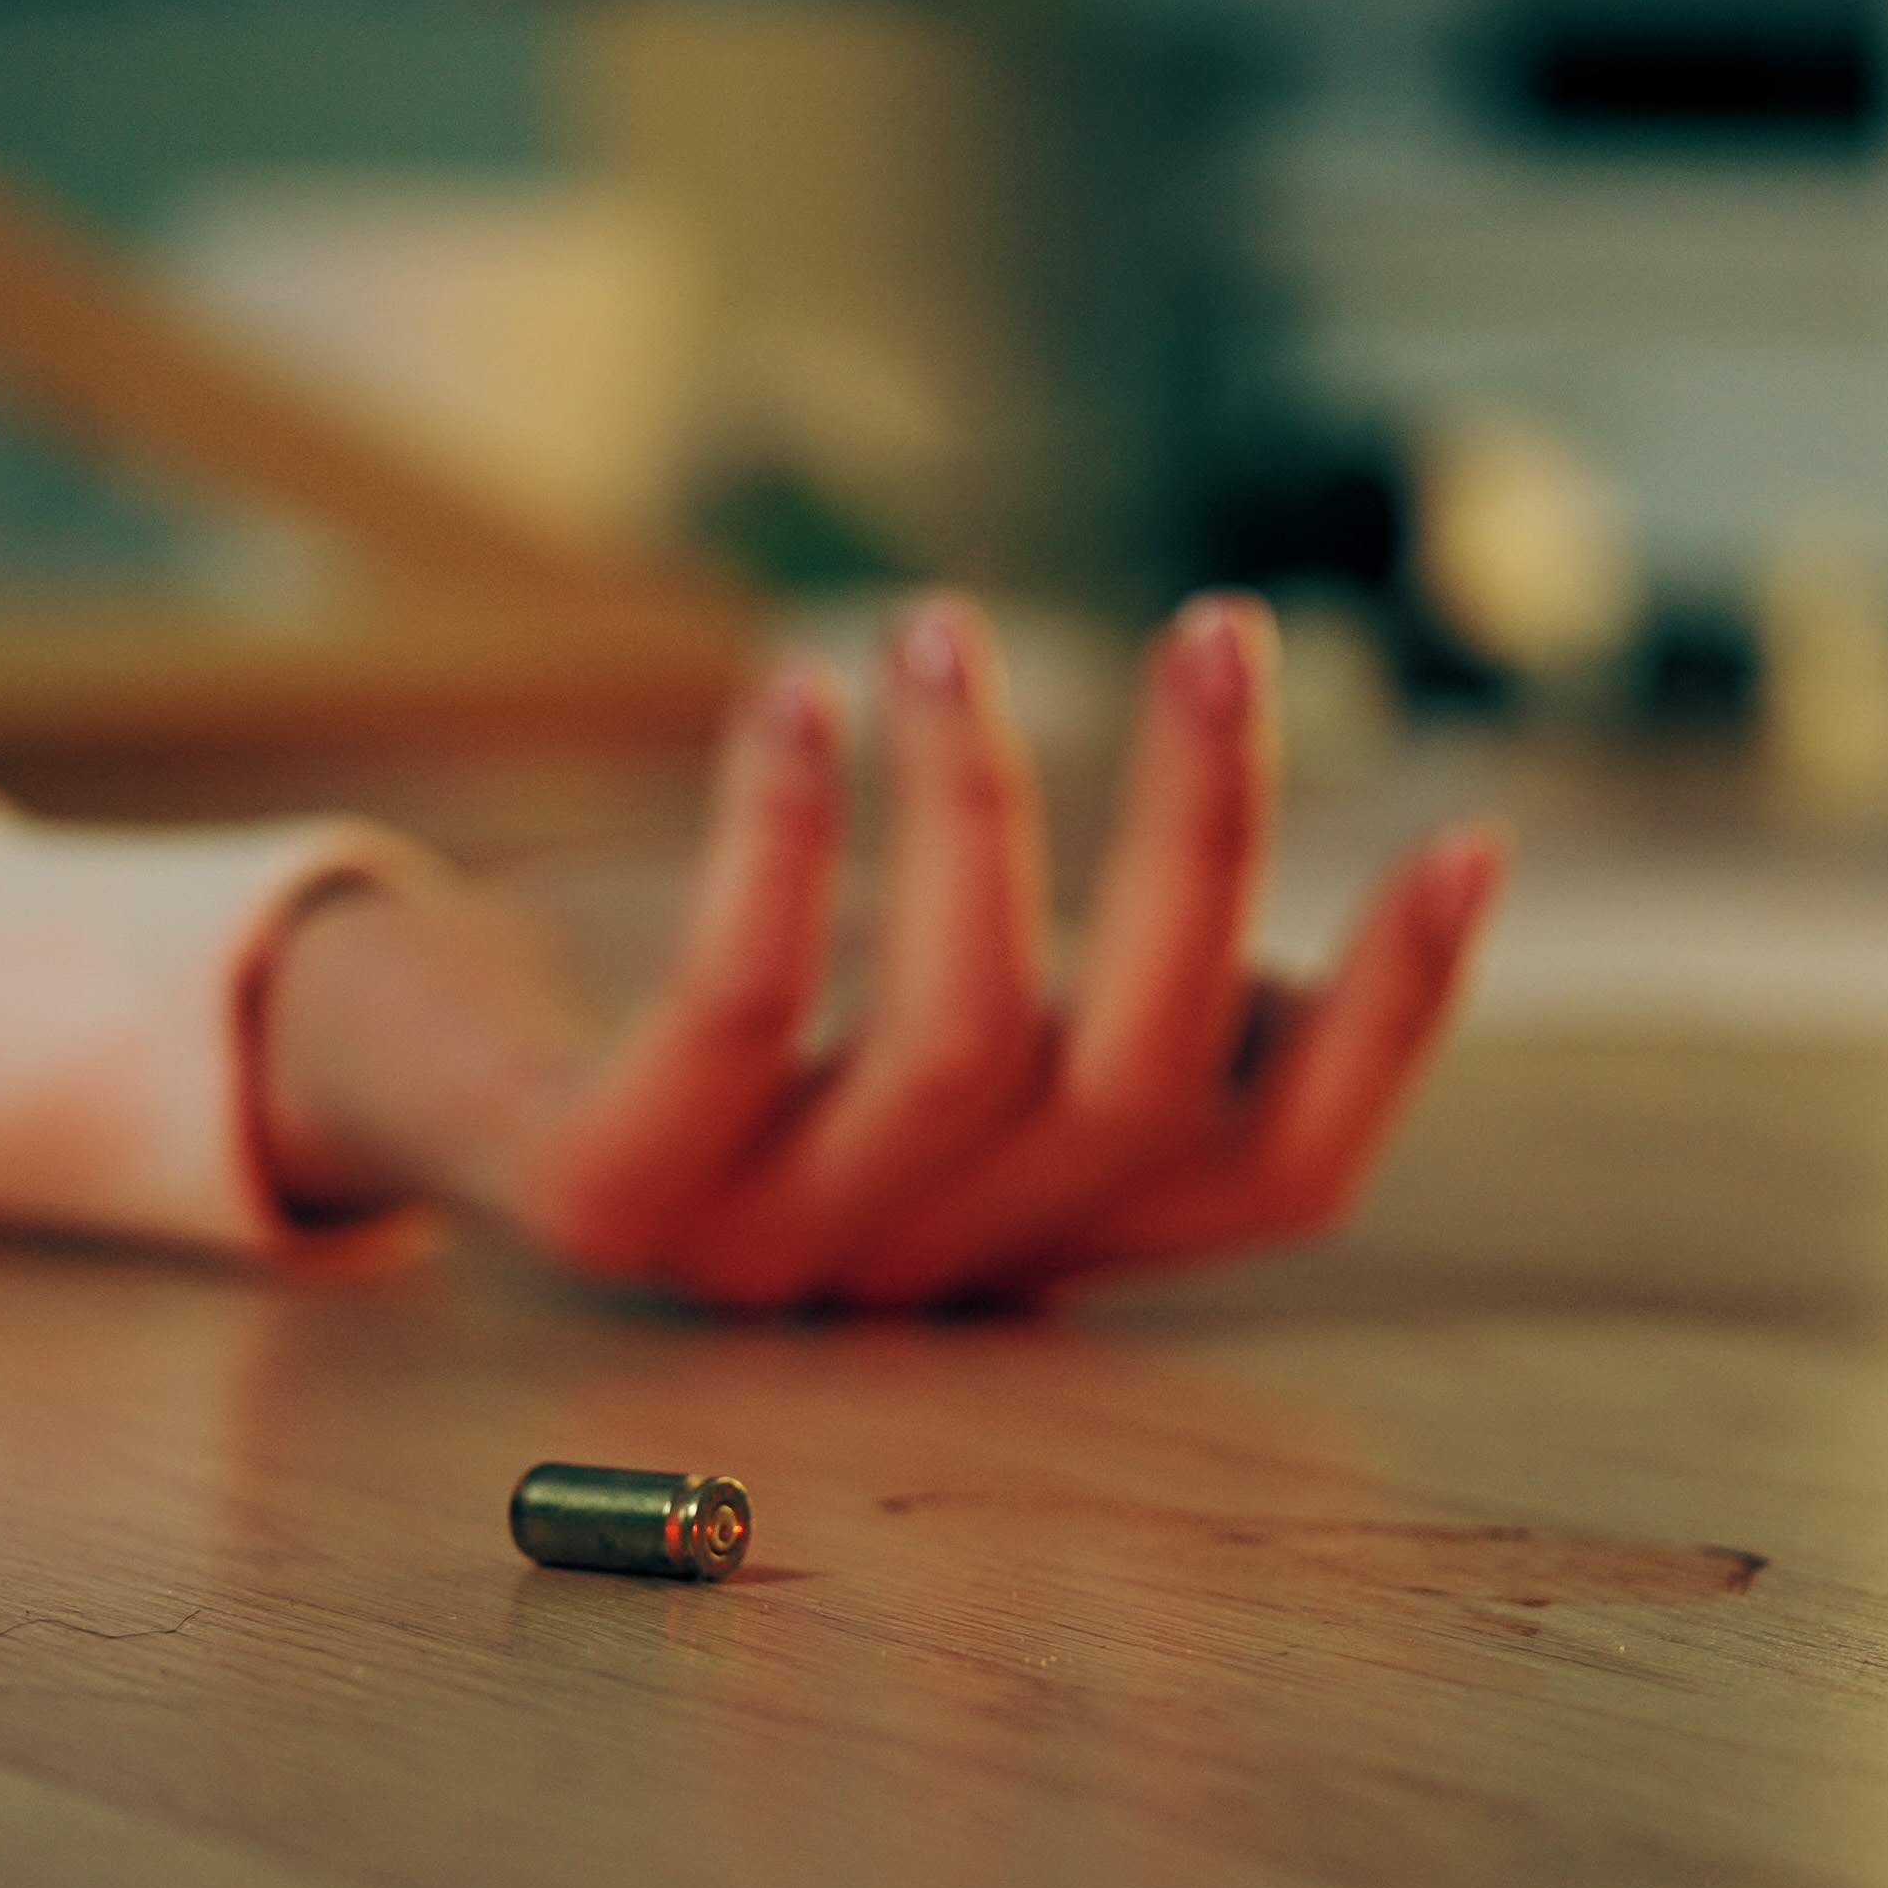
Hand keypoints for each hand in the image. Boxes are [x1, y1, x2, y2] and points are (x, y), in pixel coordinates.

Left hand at [258, 591, 1505, 1311]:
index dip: (1395, 1024)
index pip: (1281, 1174)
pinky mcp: (605, 1199)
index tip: (1470, 831)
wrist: (416, 1075)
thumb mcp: (959, 997)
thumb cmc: (741, 1004)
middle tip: (1222, 629)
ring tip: (940, 629)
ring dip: (980, 808)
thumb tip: (1361, 936)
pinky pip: (735, 1018)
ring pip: (962, 1046)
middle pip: (1140, 1084)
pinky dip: (781, 841)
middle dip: (1205, 841)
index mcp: (1053, 1219)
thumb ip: (1128, 998)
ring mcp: (771, 1247)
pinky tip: (801, 696)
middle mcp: (939, 1258)